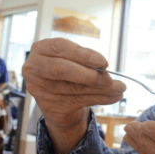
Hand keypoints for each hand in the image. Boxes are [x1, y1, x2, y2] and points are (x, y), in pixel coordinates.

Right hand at [22, 38, 125, 153]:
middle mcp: (34, 68)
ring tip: (120, 88)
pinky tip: (115, 96)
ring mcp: (39, 89)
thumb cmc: (69, 70)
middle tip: (108, 79)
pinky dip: (101, 99)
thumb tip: (103, 68)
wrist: (59, 97)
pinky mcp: (49, 106)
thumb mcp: (75, 60)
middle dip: (87, 75)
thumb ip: (85, 61)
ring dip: (102, 90)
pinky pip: (79, 101)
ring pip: (74, 89)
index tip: (102, 61)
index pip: (60, 47)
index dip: (82, 54)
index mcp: (41, 49)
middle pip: (60, 70)